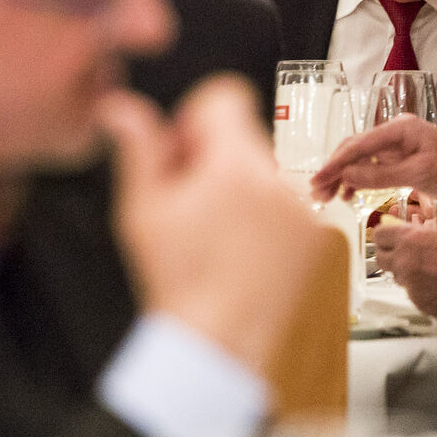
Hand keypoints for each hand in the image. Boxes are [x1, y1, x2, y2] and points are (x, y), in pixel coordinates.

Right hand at [99, 76, 347, 410]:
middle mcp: (276, 180)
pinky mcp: (315, 235)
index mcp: (234, 164)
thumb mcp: (142, 210)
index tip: (181, 154)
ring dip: (239, 190)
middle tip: (188, 204)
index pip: (225, 96)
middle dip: (212, 159)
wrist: (220, 340)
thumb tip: (121, 108)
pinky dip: (264, 219)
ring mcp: (300, 209)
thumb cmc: (179, 281)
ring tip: (212, 236)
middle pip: (242, 138)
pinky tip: (238, 252)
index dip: (193, 119)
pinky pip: (285, 206)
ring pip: (263, 174)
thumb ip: (138, 149)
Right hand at [311, 114, 436, 210]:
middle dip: (335, 170)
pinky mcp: (407, 164)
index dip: (334, 164)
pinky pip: (376, 170)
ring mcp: (401, 150)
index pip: (357, 145)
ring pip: (364, 161)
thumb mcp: (419, 174)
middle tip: (318, 193)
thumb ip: (381, 175)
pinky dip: (361, 181)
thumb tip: (346, 176)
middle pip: (356, 150)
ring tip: (330, 197)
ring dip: (345, 177)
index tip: (317, 181)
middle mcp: (397, 135)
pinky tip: (350, 194)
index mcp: (400, 129)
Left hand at [373, 217, 436, 325]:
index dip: (386, 236)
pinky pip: (413, 294)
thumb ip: (426, 239)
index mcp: (414, 239)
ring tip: (431, 273)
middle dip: (390, 257)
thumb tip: (416, 240)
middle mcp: (406, 261)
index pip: (381, 234)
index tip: (389, 238)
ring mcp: (411, 285)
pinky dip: (422, 291)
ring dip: (408, 275)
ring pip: (398, 277)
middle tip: (402, 255)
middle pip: (381, 258)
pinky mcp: (419, 304)